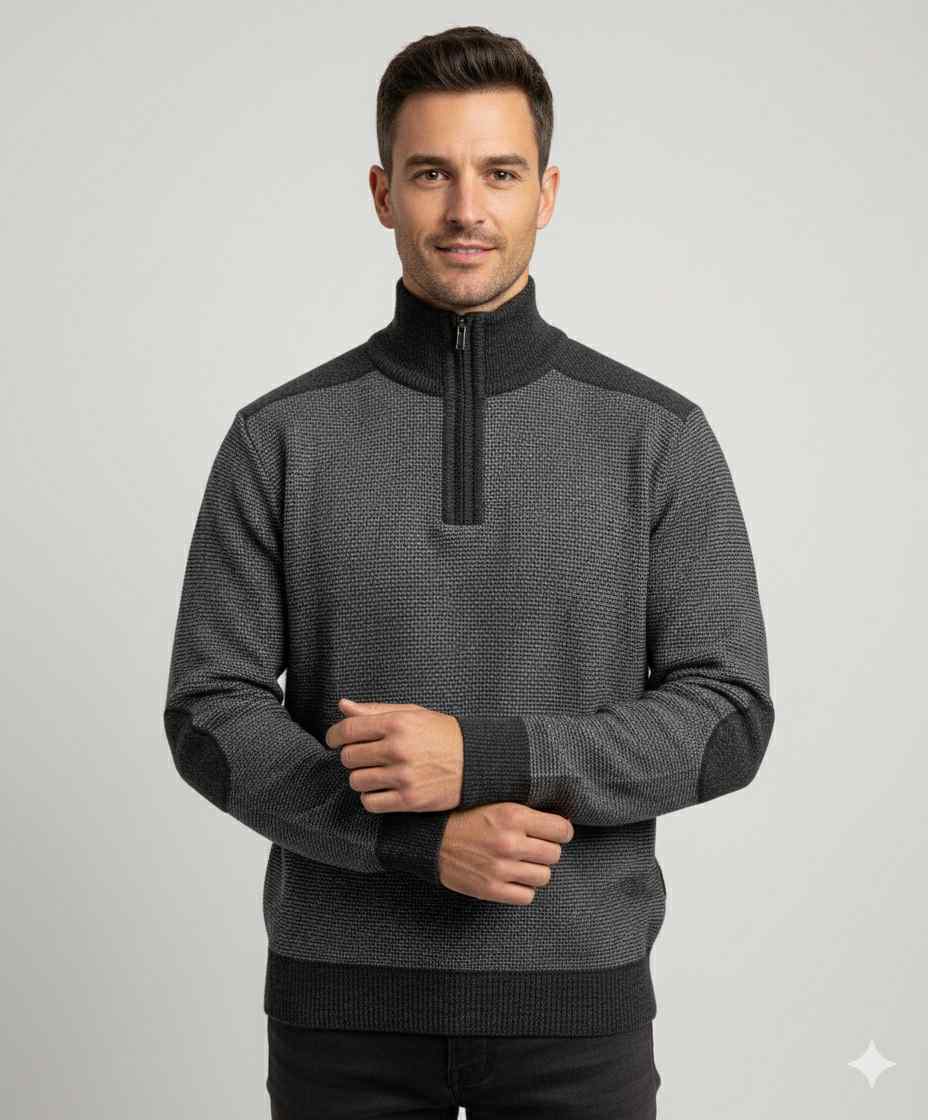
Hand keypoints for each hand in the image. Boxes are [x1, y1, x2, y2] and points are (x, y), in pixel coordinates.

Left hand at [325, 697, 463, 812]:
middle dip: (352, 757)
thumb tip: (342, 706)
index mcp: (397, 723)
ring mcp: (403, 776)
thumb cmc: (441, 734)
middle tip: (365, 757)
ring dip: (362, 778)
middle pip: (348, 757)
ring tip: (376, 773)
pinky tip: (382, 789)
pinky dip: (371, 797)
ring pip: (356, 781)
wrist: (477, 761)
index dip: (334, 736)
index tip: (334, 740)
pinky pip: (370, 802)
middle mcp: (398, 749)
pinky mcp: (409, 800)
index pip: (348, 730)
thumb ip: (374, 710)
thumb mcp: (411, 714)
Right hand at [439, 803, 574, 904]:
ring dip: (535, 870)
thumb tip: (563, 821)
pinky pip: (526, 896)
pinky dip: (522, 889)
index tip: (553, 833)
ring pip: (544, 877)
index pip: (562, 830)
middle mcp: (510, 842)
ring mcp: (500, 868)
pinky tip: (511, 878)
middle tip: (532, 847)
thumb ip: (528, 813)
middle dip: (546, 850)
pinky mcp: (490, 889)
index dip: (560, 832)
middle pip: (555, 854)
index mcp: (513, 816)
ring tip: (520, 863)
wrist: (431, 839)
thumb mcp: (497, 804)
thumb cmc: (466, 818)